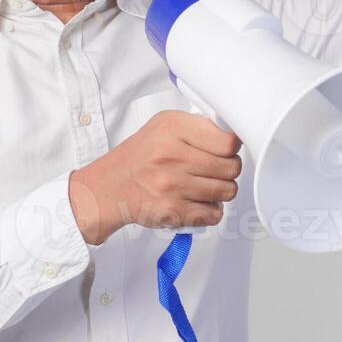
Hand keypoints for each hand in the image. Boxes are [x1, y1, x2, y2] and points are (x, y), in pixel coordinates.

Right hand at [68, 111, 242, 244]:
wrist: (109, 187)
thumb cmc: (139, 157)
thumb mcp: (163, 126)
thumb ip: (196, 127)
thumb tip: (231, 138)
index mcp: (173, 129)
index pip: (228, 142)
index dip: (231, 148)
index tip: (224, 151)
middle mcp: (173, 156)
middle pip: (231, 167)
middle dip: (228, 170)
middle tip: (216, 170)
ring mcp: (174, 185)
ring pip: (227, 191)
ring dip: (221, 191)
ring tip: (206, 186)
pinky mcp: (173, 211)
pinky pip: (213, 214)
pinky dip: (210, 211)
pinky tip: (198, 202)